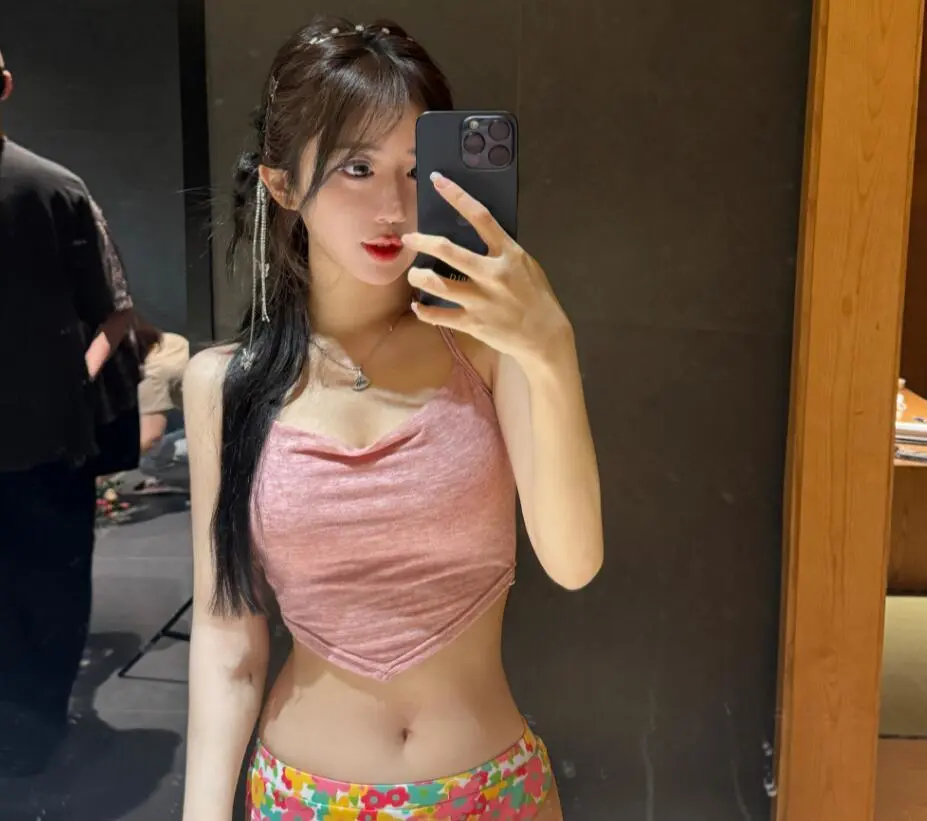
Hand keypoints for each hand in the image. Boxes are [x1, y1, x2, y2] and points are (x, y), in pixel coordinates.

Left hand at [402, 173, 571, 363]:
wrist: (545, 336)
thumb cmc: (536, 297)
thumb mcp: (526, 265)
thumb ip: (502, 251)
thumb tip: (476, 235)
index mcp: (508, 254)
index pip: (480, 216)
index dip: (456, 195)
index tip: (437, 181)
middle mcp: (492, 274)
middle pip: (449, 251)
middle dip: (423, 242)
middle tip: (408, 239)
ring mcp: (481, 300)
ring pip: (437, 284)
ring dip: (418, 277)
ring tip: (413, 275)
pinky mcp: (473, 323)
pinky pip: (438, 315)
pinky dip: (424, 311)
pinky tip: (419, 306)